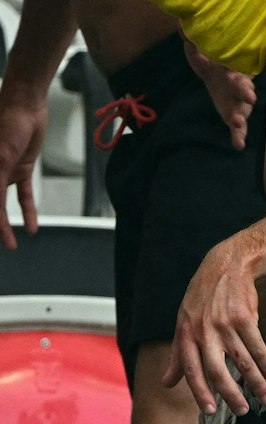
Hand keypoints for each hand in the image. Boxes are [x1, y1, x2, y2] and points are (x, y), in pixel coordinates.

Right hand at [0, 92, 46, 249]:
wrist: (25, 106)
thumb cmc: (6, 124)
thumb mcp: (0, 159)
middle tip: (0, 244)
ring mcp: (2, 171)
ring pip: (1, 204)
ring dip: (5, 224)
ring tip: (9, 245)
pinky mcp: (20, 169)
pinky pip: (22, 195)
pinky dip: (28, 212)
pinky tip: (31, 230)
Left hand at [170, 249, 265, 416]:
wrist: (224, 267)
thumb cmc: (202, 298)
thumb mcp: (183, 324)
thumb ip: (176, 356)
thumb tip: (167, 383)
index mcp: (186, 335)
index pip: (191, 369)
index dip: (200, 392)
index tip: (211, 411)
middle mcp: (204, 331)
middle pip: (217, 370)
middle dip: (231, 394)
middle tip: (243, 411)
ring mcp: (225, 325)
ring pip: (242, 362)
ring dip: (257, 383)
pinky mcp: (245, 318)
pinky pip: (259, 347)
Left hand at [184, 39, 255, 149]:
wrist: (220, 78)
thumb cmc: (214, 67)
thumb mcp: (202, 58)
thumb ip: (194, 50)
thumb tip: (185, 34)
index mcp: (233, 75)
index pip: (239, 77)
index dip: (243, 84)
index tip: (248, 91)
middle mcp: (239, 90)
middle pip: (245, 92)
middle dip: (247, 95)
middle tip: (251, 98)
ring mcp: (238, 105)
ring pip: (243, 111)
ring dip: (241, 118)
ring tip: (238, 124)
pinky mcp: (234, 117)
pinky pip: (240, 129)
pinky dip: (239, 136)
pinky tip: (239, 146)